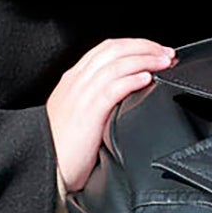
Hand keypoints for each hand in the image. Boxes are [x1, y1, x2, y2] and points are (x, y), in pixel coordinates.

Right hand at [46, 35, 174, 196]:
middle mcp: (76, 81)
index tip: (154, 50)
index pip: (106, 49)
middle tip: (166, 53)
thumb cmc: (62, 148)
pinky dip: (132, 79)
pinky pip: (113, 87)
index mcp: (73, 80)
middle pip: (114, 50)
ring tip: (164, 62)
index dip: (133, 45)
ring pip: (116, 64)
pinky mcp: (88, 111)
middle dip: (144, 47)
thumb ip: (96, 99)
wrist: (45, 167)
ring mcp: (81, 94)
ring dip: (145, 59)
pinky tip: (147, 78)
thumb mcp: (78, 114)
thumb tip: (126, 93)